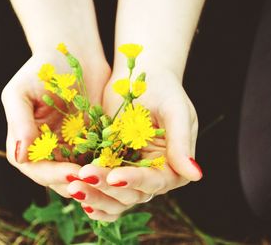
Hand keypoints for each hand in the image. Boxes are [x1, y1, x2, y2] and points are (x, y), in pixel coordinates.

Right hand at [1, 51, 109, 197]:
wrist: (76, 54)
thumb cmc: (43, 68)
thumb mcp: (21, 90)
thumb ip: (19, 121)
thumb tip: (20, 155)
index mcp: (26, 142)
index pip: (35, 169)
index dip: (52, 175)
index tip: (71, 173)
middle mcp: (48, 151)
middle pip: (58, 179)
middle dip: (76, 182)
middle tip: (94, 180)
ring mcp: (70, 149)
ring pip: (80, 175)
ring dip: (93, 180)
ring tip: (109, 179)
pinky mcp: (93, 143)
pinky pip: (99, 161)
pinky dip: (107, 167)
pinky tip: (120, 167)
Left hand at [66, 67, 201, 221]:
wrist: (139, 76)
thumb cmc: (162, 88)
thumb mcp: (175, 111)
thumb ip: (182, 142)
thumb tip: (196, 175)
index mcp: (173, 165)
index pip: (155, 182)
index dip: (135, 181)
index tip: (114, 175)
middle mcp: (153, 174)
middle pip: (132, 194)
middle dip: (108, 189)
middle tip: (83, 178)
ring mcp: (131, 171)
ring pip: (114, 195)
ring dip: (95, 195)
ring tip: (73, 188)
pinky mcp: (111, 164)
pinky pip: (101, 185)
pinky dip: (90, 192)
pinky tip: (74, 192)